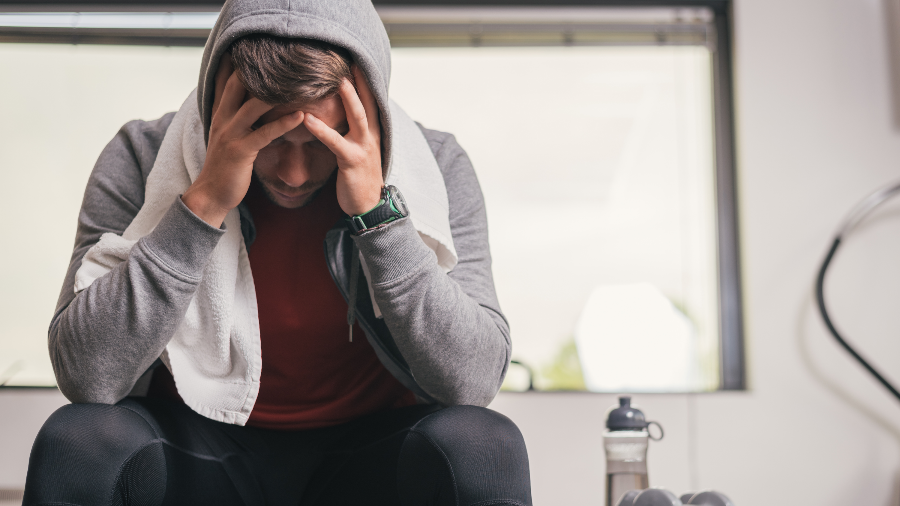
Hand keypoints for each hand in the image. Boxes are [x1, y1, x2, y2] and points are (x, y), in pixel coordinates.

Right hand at [182, 56, 305, 226]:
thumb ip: (237, 117)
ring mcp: (230, 134)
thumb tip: (252, 102)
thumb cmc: (225, 165)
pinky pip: (265, 133)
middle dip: (259, 70)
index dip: (240, 64)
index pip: (227, 80)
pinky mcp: (241, 151)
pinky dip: (284, 123)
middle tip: (285, 57)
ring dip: (277, 93)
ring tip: (299, 82)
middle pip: (238, 84)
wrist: (212, 194)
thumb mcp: (227, 135)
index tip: (258, 49)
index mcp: (219, 113)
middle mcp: (222, 119)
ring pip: (253, 106)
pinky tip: (301, 115)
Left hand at [304, 66, 383, 215]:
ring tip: (336, 80)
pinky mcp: (352, 162)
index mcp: (372, 133)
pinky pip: (336, 142)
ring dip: (348, 97)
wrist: (369, 206)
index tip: (354, 63)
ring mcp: (364, 148)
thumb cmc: (360, 179)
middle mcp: (371, 137)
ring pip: (358, 117)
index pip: (370, 102)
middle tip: (349, 60)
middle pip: (367, 103)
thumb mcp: (359, 151)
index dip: (363, 82)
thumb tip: (339, 118)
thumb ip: (351, 133)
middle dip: (359, 82)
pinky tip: (307, 119)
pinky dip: (322, 129)